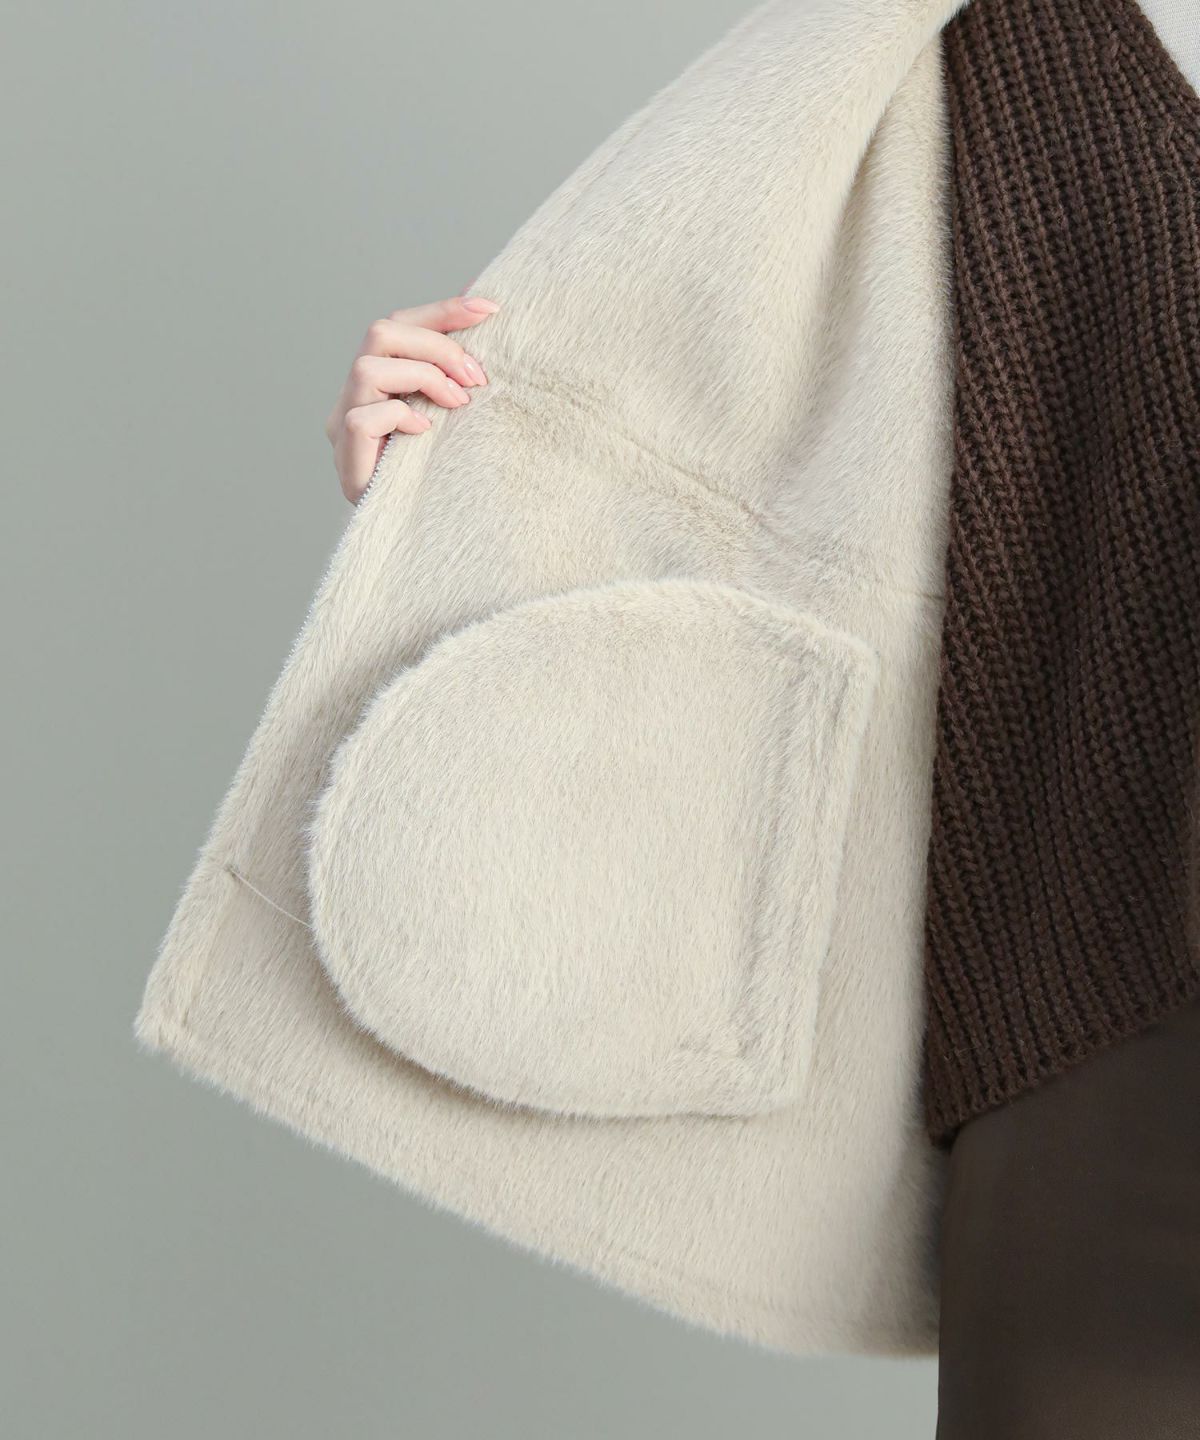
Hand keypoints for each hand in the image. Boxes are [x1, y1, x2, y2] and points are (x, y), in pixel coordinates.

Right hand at [325, 293, 499, 502]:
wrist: (425, 536)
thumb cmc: (443, 473)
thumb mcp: (456, 415)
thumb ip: (458, 374)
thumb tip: (487, 316)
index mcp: (379, 380)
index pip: (401, 325)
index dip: (443, 310)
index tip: (490, 309)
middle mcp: (354, 396)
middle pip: (380, 332)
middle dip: (437, 346)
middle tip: (476, 378)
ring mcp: (343, 426)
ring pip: (367, 368)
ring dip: (423, 377)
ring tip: (459, 405)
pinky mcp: (347, 459)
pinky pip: (362, 418)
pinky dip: (400, 416)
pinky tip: (427, 432)